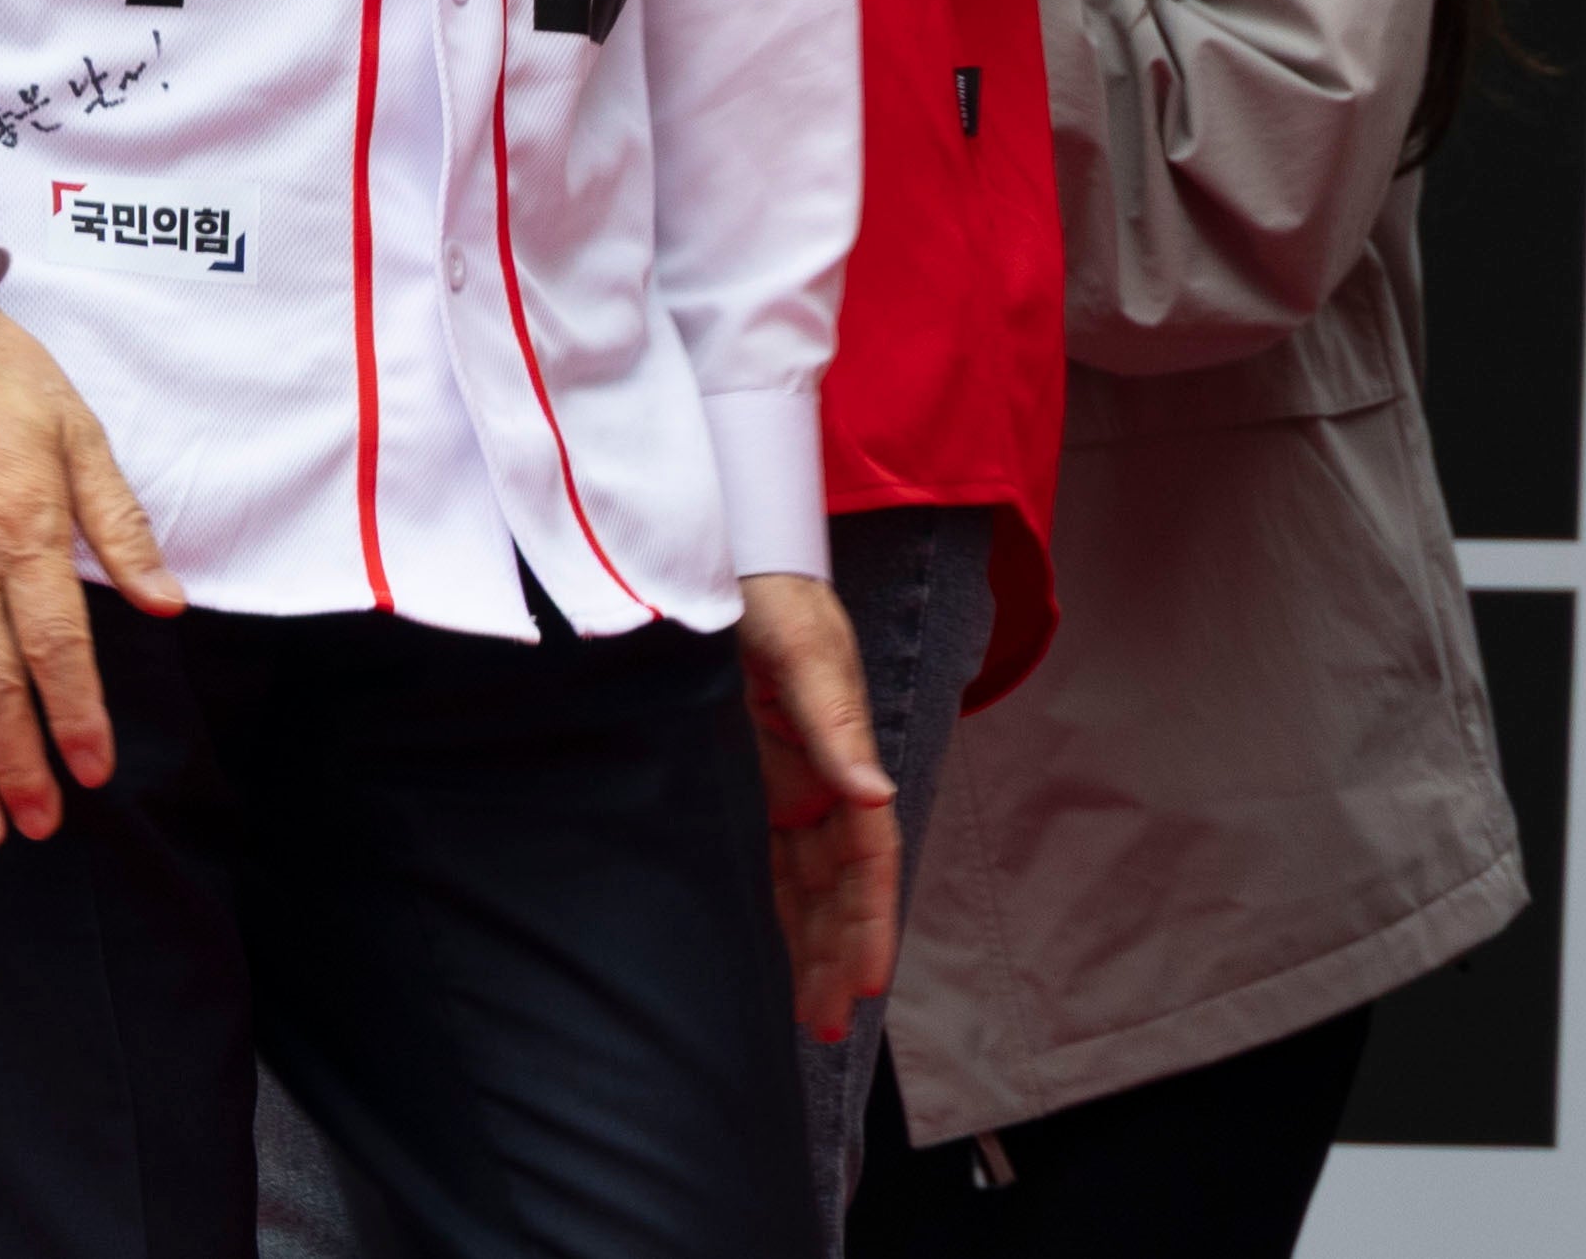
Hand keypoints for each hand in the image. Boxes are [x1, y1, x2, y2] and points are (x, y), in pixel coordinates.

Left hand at [739, 570, 902, 1041]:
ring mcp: (781, 784)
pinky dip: (773, 912)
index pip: (866, 855)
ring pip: (804, 885)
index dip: (870, 920)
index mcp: (841, 752)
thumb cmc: (766, 593)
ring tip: (806, 1019)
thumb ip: (833, 720)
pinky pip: (765, 862)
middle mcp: (819, 778)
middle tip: (827, 1027)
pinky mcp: (745, 782)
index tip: (867, 983)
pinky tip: (768, 959)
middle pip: (840, 885)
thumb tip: (874, 794)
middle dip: (841, 954)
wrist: (712, 556)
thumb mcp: (800, 647)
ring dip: (810, 947)